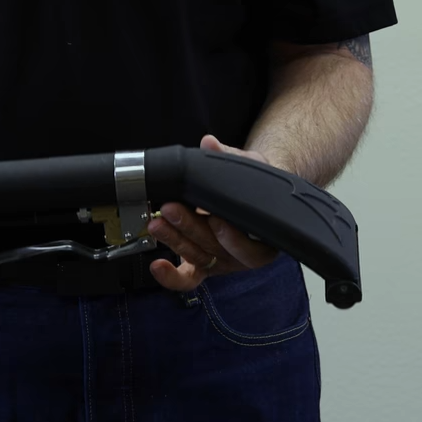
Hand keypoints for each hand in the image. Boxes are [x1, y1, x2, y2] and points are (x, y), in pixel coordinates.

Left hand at [146, 135, 280, 290]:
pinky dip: (170, 276)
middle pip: (217, 250)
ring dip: (174, 240)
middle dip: (191, 229)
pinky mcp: (201, 265)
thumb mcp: (250, 166)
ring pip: (197, 258)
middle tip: (172, 209)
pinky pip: (187, 278)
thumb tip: (210, 143)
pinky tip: (156, 264)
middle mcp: (242, 255)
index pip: (253, 250)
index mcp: (264, 238)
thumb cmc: (253, 185)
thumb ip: (232, 156)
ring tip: (157, 222)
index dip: (234, 238)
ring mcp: (220, 261)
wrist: (247, 194)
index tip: (217, 218)